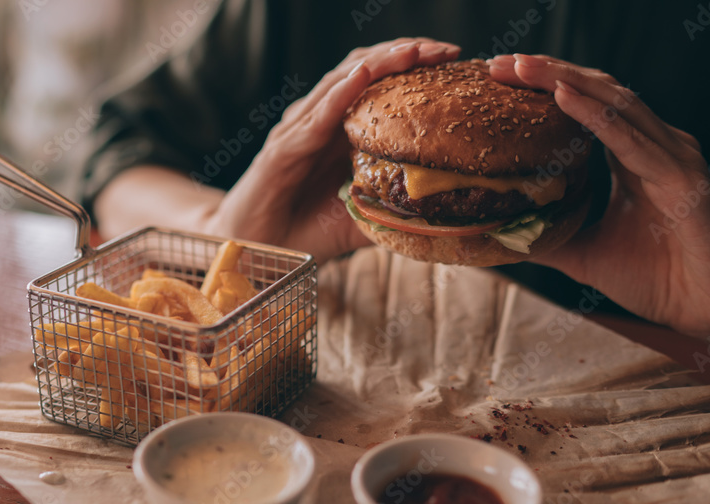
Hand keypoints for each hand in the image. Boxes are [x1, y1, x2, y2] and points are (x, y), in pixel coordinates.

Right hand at [209, 38, 460, 263]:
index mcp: (340, 129)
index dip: (415, 66)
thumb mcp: (361, 217)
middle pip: (364, 69)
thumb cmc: (305, 229)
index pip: (380, 82)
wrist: (254, 249)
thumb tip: (439, 215)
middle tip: (446, 49)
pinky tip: (361, 77)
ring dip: (378, 64)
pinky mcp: (281, 151)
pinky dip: (338, 95)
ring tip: (412, 51)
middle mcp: (319, 119)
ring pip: (340, 84)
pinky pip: (314, 119)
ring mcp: (298, 131)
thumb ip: (392, 208)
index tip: (455, 61)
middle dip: (405, 54)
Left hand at [487, 53, 709, 357]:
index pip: (585, 107)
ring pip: (614, 104)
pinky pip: (631, 139)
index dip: (544, 87)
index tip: (500, 78)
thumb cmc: (661, 280)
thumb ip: (548, 239)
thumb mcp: (586, 256)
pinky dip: (595, 116)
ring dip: (565, 81)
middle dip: (548, 73)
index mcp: (632, 157)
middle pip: (597, 93)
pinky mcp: (681, 178)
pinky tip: (563, 97)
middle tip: (501, 63)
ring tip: (523, 68)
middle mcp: (653, 146)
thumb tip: (498, 235)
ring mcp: (671, 157)